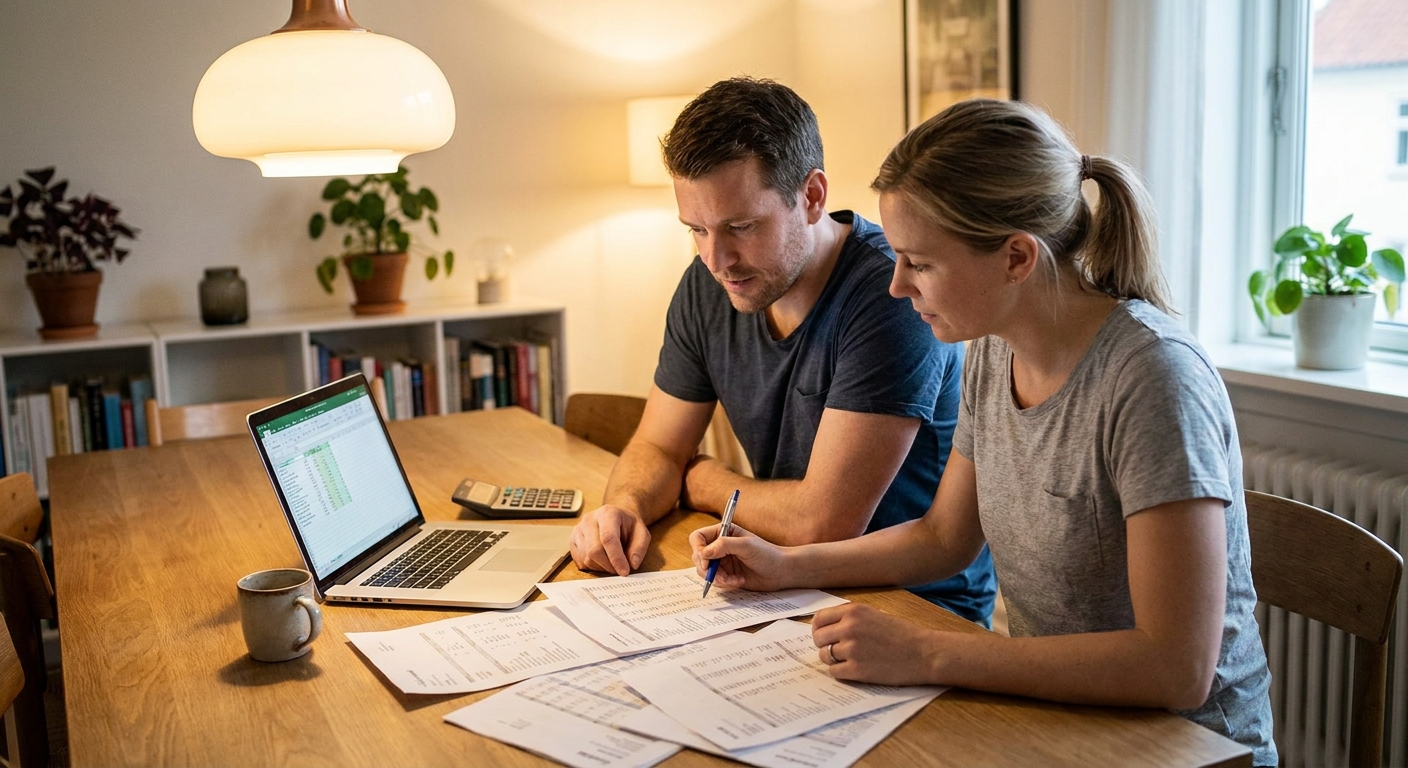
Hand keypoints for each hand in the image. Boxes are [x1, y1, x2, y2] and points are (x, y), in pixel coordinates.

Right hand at [570, 505, 650, 575]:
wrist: (615, 517)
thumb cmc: (628, 525)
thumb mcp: (642, 532)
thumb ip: (639, 548)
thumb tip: (632, 564)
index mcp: (608, 513)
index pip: (608, 538)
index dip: (616, 558)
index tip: (625, 572)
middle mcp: (589, 520)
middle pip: (594, 550)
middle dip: (609, 566)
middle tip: (621, 570)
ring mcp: (578, 530)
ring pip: (587, 558)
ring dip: (602, 567)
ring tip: (612, 562)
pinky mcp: (572, 540)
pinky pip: (580, 562)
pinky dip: (593, 567)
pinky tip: (602, 561)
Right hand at [689, 523, 789, 591]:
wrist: (781, 572)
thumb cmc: (767, 554)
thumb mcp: (746, 545)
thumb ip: (724, 545)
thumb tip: (703, 552)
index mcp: (722, 532)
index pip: (698, 538)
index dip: (698, 549)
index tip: (706, 561)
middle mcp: (719, 546)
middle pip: (698, 556)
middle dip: (707, 569)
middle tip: (721, 575)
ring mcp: (722, 561)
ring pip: (704, 571)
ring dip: (717, 578)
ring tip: (733, 579)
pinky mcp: (726, 575)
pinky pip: (715, 581)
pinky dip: (724, 583)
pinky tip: (739, 581)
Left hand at [811, 603, 943, 685]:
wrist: (924, 653)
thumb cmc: (902, 634)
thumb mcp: (874, 615)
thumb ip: (850, 618)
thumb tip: (826, 627)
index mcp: (853, 611)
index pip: (819, 619)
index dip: (818, 629)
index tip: (824, 635)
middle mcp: (849, 627)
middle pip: (818, 638)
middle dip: (823, 645)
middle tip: (835, 650)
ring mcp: (852, 649)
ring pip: (824, 656)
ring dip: (832, 659)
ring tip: (848, 660)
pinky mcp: (857, 669)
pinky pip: (834, 671)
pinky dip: (840, 672)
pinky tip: (853, 670)